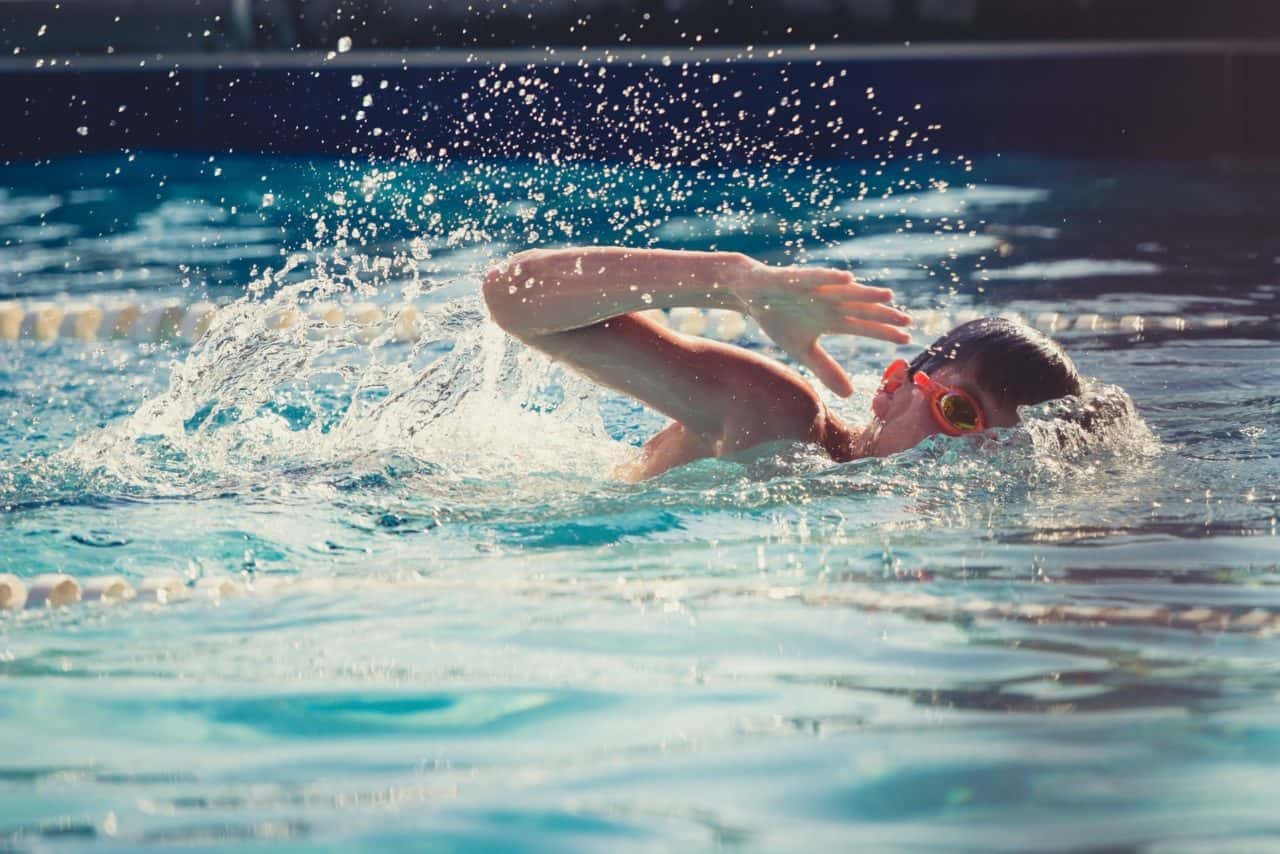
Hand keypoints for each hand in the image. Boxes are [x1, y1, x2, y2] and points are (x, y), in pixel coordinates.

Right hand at [734, 259, 911, 396]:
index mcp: (832, 319)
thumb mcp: (802, 350)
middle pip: (861, 309)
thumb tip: (850, 394)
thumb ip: (826, 369)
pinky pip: (816, 277)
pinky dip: (830, 277)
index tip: (907, 340)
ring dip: (865, 293)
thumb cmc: (779, 318)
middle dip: (883, 315)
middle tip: (908, 321)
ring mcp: (816, 289)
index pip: (863, 326)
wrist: (750, 294)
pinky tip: (847, 278)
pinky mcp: (797, 278)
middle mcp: (829, 302)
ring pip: (845, 291)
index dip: (884, 332)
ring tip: (888, 297)